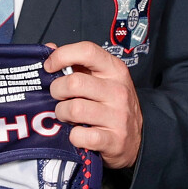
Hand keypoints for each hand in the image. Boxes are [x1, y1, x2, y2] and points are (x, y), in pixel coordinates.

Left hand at [45, 42, 142, 168]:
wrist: (137, 136)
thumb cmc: (112, 103)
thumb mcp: (102, 78)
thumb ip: (77, 63)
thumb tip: (50, 48)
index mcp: (114, 70)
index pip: (87, 51)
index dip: (62, 56)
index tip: (50, 67)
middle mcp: (118, 90)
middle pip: (74, 83)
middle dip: (57, 91)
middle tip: (59, 97)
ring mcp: (117, 115)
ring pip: (74, 109)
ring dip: (62, 114)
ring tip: (67, 115)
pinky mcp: (114, 140)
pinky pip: (80, 136)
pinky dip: (73, 136)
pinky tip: (78, 133)